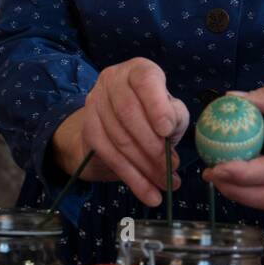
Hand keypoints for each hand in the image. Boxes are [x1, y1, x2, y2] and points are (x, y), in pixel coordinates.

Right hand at [50, 57, 188, 206]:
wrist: (119, 123)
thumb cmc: (155, 113)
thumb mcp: (172, 110)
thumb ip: (175, 115)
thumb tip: (168, 130)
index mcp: (138, 70)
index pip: (145, 81)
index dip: (156, 105)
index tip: (167, 130)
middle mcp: (113, 80)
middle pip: (129, 114)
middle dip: (153, 147)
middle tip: (173, 170)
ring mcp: (96, 103)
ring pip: (120, 139)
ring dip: (145, 168)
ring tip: (167, 185)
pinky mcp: (88, 127)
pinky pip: (109, 156)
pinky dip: (132, 178)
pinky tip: (149, 193)